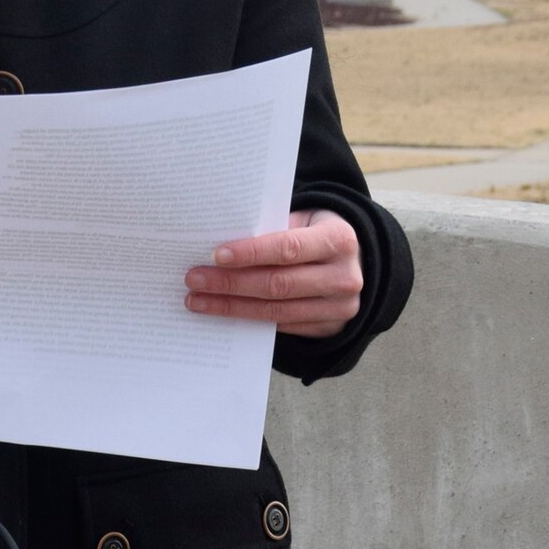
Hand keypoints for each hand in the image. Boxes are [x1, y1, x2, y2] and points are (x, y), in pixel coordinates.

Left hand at [183, 209, 361, 337]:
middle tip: (194, 280)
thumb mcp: (303, 220)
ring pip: (276, 311)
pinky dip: (249, 319)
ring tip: (198, 300)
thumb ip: (271, 229)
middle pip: (278, 284)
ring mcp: (339, 308)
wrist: (353, 261)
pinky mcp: (329, 328)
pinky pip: (281, 326)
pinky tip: (223, 311)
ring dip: (232, 307)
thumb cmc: (315, 233)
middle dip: (231, 283)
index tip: (215, 255)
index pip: (288, 248)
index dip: (250, 253)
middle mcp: (344, 277)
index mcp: (338, 239)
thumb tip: (220, 247)